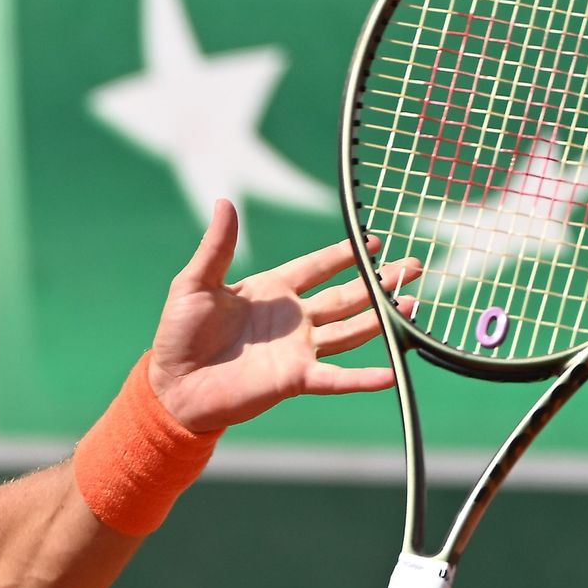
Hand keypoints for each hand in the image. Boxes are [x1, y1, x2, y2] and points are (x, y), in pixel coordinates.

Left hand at [148, 198, 420, 431]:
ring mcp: (298, 350)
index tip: (373, 239)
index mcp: (272, 291)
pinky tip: (393, 372)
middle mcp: (293, 320)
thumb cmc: (179, 334)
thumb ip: (217, 247)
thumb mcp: (195, 284)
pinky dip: (364, 377)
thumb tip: (224, 202)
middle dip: (380, 281)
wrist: (173, 385)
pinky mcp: (295, 379)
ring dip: (383, 319)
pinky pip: (336, 377)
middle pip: (347, 296)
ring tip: (413, 303)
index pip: (318, 267)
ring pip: (352, 331)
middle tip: (414, 265)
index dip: (345, 254)